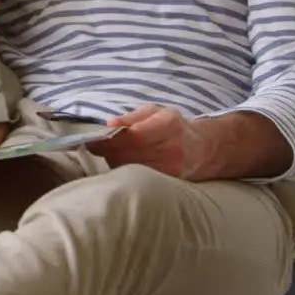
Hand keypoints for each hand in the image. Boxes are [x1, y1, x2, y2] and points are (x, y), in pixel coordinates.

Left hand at [89, 104, 206, 179]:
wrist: (201, 149)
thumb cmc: (173, 127)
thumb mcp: (154, 112)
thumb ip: (131, 117)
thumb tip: (109, 124)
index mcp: (169, 125)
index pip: (133, 136)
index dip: (109, 139)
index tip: (93, 139)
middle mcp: (173, 149)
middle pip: (128, 155)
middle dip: (108, 151)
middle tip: (98, 145)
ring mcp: (172, 169)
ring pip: (130, 169)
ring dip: (115, 161)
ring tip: (114, 152)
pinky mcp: (169, 183)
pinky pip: (138, 179)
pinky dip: (125, 171)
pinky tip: (125, 163)